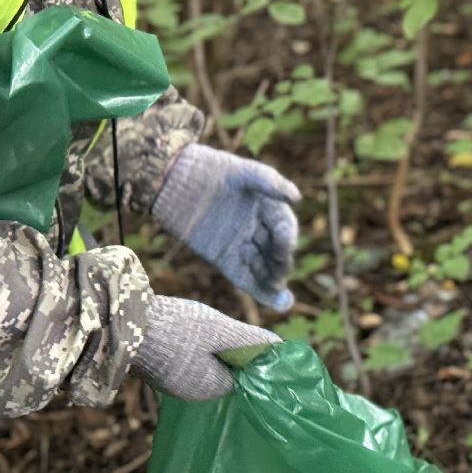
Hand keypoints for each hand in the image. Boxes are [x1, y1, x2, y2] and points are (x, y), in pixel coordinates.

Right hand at [131, 296, 278, 399]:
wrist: (121, 322)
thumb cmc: (176, 328)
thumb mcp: (219, 330)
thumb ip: (250, 341)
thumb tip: (280, 348)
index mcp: (210, 388)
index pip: (239, 374)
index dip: (242, 353)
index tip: (237, 333)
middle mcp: (191, 394)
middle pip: (220, 370)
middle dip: (221, 348)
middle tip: (213, 325)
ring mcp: (170, 384)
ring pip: (199, 364)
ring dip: (202, 346)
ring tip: (192, 325)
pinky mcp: (156, 372)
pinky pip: (180, 361)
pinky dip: (182, 346)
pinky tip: (176, 329)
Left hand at [152, 143, 299, 311]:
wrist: (174, 181)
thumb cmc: (211, 169)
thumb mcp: (241, 171)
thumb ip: (268, 181)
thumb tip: (296, 197)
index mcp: (267, 207)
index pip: (284, 228)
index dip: (286, 238)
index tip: (283, 244)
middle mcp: (258, 228)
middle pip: (276, 251)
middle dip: (280, 262)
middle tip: (278, 268)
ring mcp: (241, 245)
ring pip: (264, 268)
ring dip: (273, 280)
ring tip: (276, 286)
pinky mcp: (224, 259)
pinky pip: (246, 278)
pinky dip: (262, 291)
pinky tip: (277, 302)